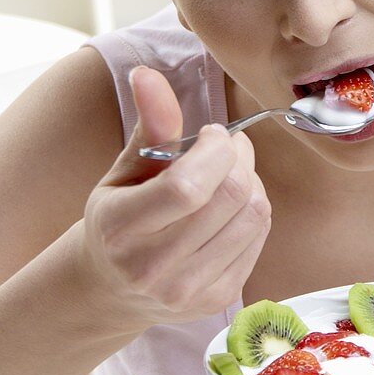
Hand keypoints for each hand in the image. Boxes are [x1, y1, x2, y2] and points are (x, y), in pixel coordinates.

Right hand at [80, 65, 271, 329]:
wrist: (112, 287)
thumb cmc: (119, 217)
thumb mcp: (124, 170)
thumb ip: (148, 125)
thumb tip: (148, 74)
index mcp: (119, 228)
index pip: (187, 187)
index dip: (215, 149)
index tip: (212, 134)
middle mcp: (151, 267)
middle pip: (230, 198)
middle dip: (240, 158)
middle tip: (230, 147)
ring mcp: (187, 290)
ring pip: (254, 216)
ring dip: (253, 182)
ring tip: (232, 172)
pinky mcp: (217, 300)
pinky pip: (261, 237)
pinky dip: (255, 210)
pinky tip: (234, 204)